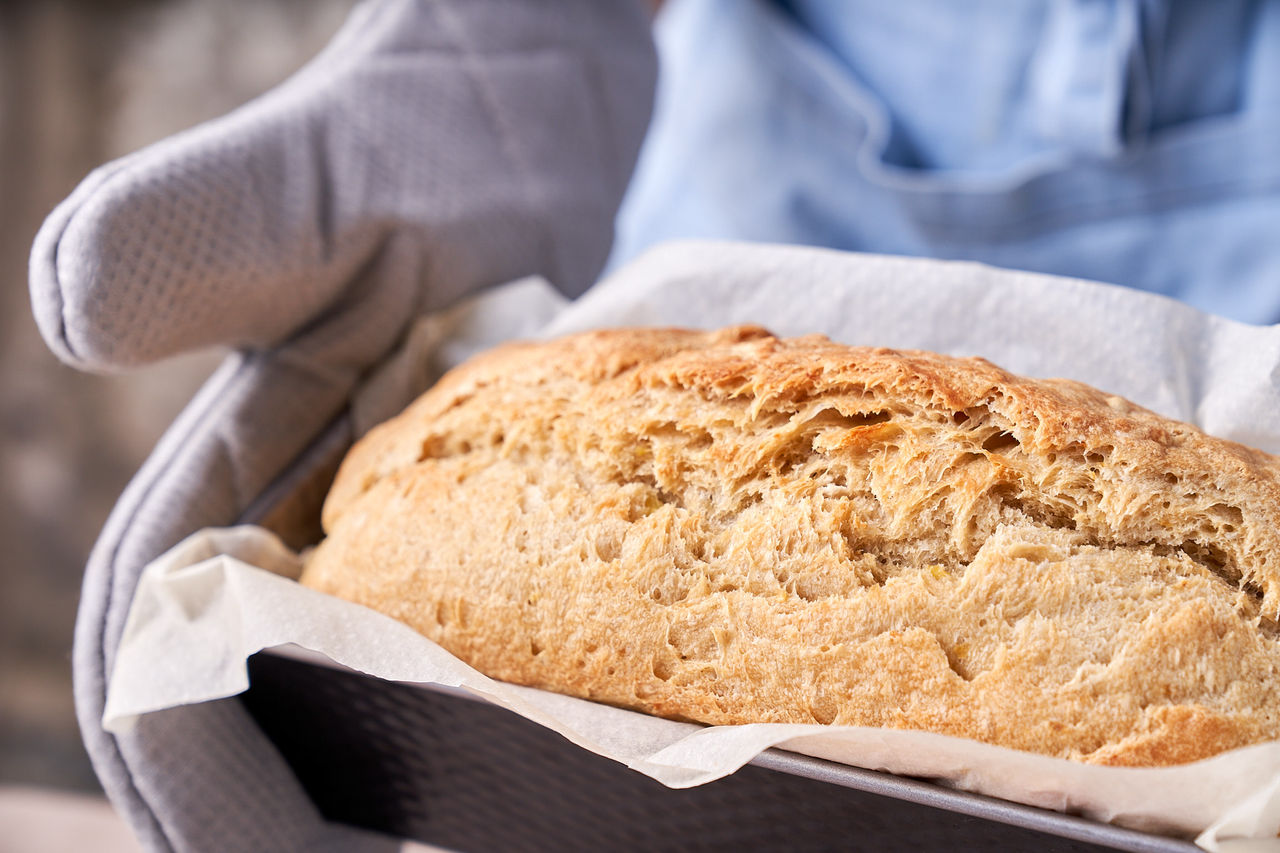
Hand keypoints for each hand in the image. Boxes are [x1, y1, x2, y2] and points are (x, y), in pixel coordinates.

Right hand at [29, 2, 654, 847]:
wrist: (510, 132)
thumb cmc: (402, 141)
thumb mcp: (294, 185)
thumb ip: (191, 236)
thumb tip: (73, 314)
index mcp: (223, 493)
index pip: (168, 670)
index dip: (206, 776)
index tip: (294, 841)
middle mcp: (300, 540)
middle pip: (274, 718)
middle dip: (322, 808)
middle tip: (440, 845)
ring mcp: (391, 542)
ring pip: (374, 700)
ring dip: (417, 781)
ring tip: (509, 823)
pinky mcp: (474, 526)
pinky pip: (472, 644)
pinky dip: (498, 709)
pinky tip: (564, 749)